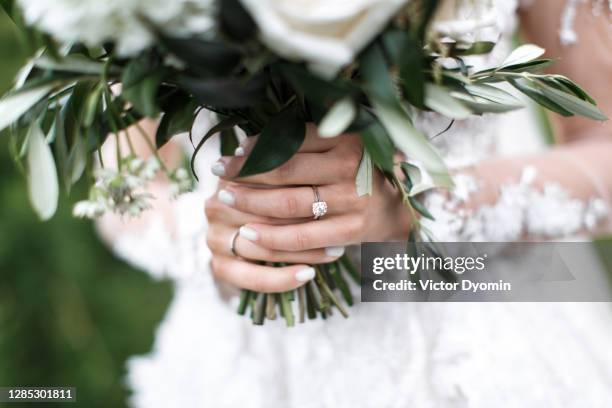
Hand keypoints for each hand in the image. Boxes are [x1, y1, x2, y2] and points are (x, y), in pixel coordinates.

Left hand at [204, 125, 411, 292]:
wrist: (397, 210)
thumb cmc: (359, 173)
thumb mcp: (341, 147)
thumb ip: (306, 140)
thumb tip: (251, 144)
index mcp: (347, 140)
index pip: (291, 141)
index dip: (258, 147)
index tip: (233, 151)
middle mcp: (350, 167)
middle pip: (285, 170)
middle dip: (245, 172)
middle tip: (219, 172)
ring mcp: (351, 200)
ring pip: (288, 203)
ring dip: (251, 201)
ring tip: (226, 197)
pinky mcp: (349, 231)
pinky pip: (301, 236)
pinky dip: (272, 235)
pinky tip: (249, 232)